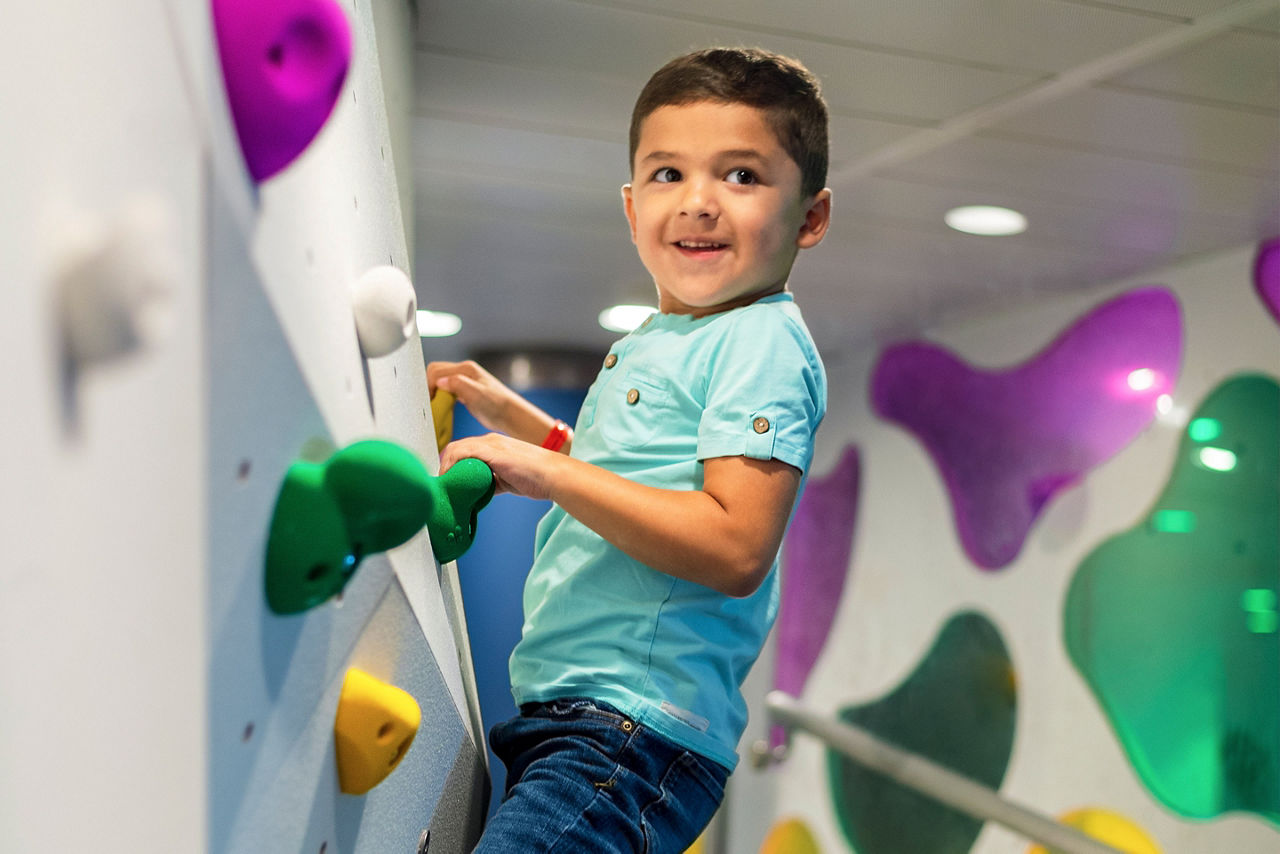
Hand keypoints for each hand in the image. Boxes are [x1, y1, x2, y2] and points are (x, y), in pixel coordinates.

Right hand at [427, 360, 520, 433]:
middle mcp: (464, 372)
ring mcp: (464, 382)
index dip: (428, 385)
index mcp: (465, 369)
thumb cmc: (498, 405)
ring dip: (434, 393)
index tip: (430, 401)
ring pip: (439, 381)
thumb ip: (458, 384)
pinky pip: (446, 390)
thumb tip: (440, 381)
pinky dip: (441, 397)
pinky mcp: (464, 392)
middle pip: (435, 373)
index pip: (436, 370)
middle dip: (429, 387)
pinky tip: (443, 408)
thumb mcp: (477, 394)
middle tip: (430, 404)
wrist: (510, 416)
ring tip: (435, 407)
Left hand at [439, 433, 561, 500]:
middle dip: (445, 466)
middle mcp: (490, 441)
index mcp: (494, 445)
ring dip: (445, 467)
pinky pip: (462, 453)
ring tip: (444, 485)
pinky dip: (451, 465)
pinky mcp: (491, 451)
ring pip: (456, 449)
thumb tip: (477, 493)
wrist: (553, 476)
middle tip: (442, 486)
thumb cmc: (537, 479)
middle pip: (455, 448)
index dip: (451, 464)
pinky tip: (450, 479)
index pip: (463, 450)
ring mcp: (491, 444)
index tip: (447, 481)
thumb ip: (491, 483)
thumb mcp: (508, 480)